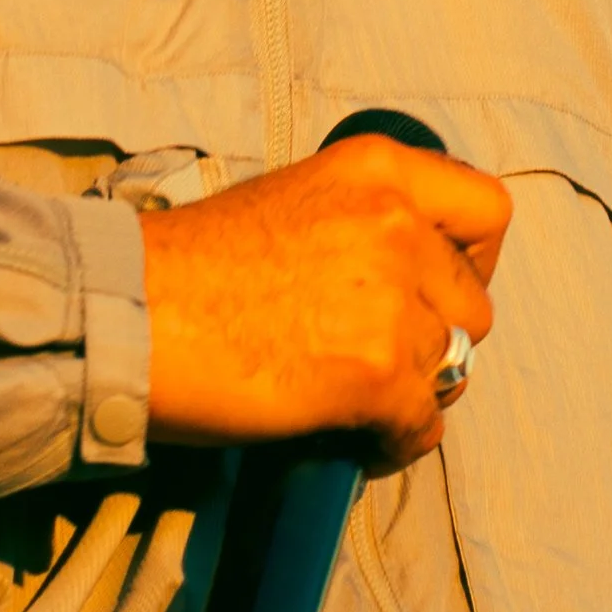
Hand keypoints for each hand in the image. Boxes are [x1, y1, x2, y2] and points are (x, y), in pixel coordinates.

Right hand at [140, 136, 510, 468]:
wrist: (124, 315)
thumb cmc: (184, 265)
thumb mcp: (288, 201)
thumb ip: (357, 224)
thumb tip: (401, 277)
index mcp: (376, 169)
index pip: (487, 210)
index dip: (473, 260)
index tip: (440, 287)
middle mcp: (396, 225)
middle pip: (473, 305)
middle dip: (434, 338)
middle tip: (380, 357)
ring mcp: (390, 302)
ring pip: (450, 368)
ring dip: (410, 390)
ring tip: (357, 402)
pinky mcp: (375, 376)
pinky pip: (423, 425)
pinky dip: (395, 442)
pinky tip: (357, 442)